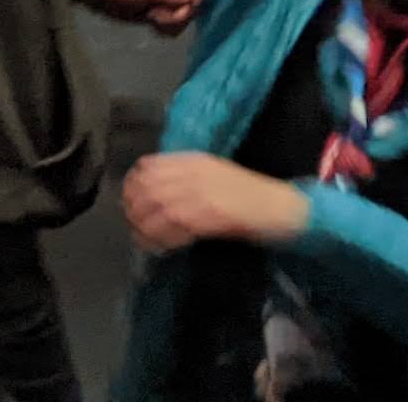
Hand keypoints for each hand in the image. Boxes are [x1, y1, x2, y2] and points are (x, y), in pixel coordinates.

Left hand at [76, 0, 206, 35]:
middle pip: (194, 6)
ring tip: (150, 18)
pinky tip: (151, 24)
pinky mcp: (158, 11)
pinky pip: (173, 25)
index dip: (191, 3)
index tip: (173, 11)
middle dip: (177, 15)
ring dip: (170, 23)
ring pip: (185, 17)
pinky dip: (165, 28)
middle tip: (155, 14)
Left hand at [121, 153, 309, 254]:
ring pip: (157, 209)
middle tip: (133, 225)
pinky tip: (163, 247)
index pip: (148, 165)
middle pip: (147, 188)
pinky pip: (176, 228)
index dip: (131, 184)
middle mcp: (194, 173)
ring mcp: (202, 193)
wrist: (280, 206)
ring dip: (145, 228)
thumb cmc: (248, 193)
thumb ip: (185, 177)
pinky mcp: (210, 216)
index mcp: (193, 160)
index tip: (128, 199)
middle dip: (133, 208)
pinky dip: (164, 239)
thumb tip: (152, 191)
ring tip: (144, 240)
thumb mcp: (212, 174)